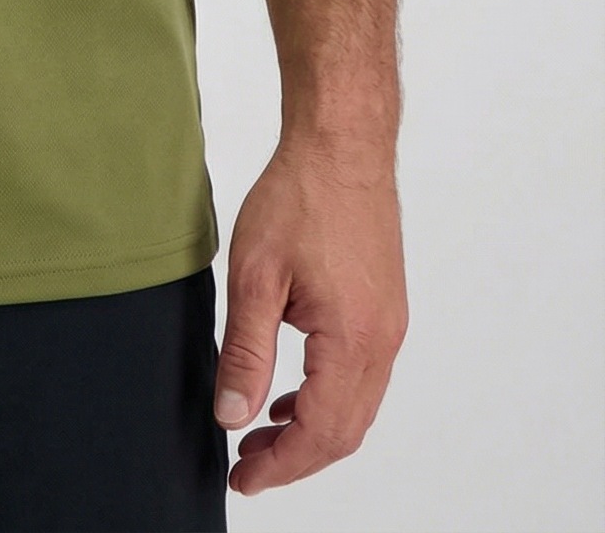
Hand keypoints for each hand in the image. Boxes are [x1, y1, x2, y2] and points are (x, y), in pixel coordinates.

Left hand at [213, 134, 407, 497]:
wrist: (341, 144)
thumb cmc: (300, 196)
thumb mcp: (254, 276)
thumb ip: (245, 353)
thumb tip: (233, 416)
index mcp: (354, 340)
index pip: (320, 432)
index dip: (280, 466)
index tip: (243, 478)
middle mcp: (383, 341)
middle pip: (345, 431)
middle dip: (296, 458)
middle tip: (247, 466)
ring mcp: (389, 325)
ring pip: (356, 406)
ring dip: (312, 430)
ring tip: (261, 435)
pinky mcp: (385, 307)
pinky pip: (361, 375)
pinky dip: (327, 397)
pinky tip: (291, 394)